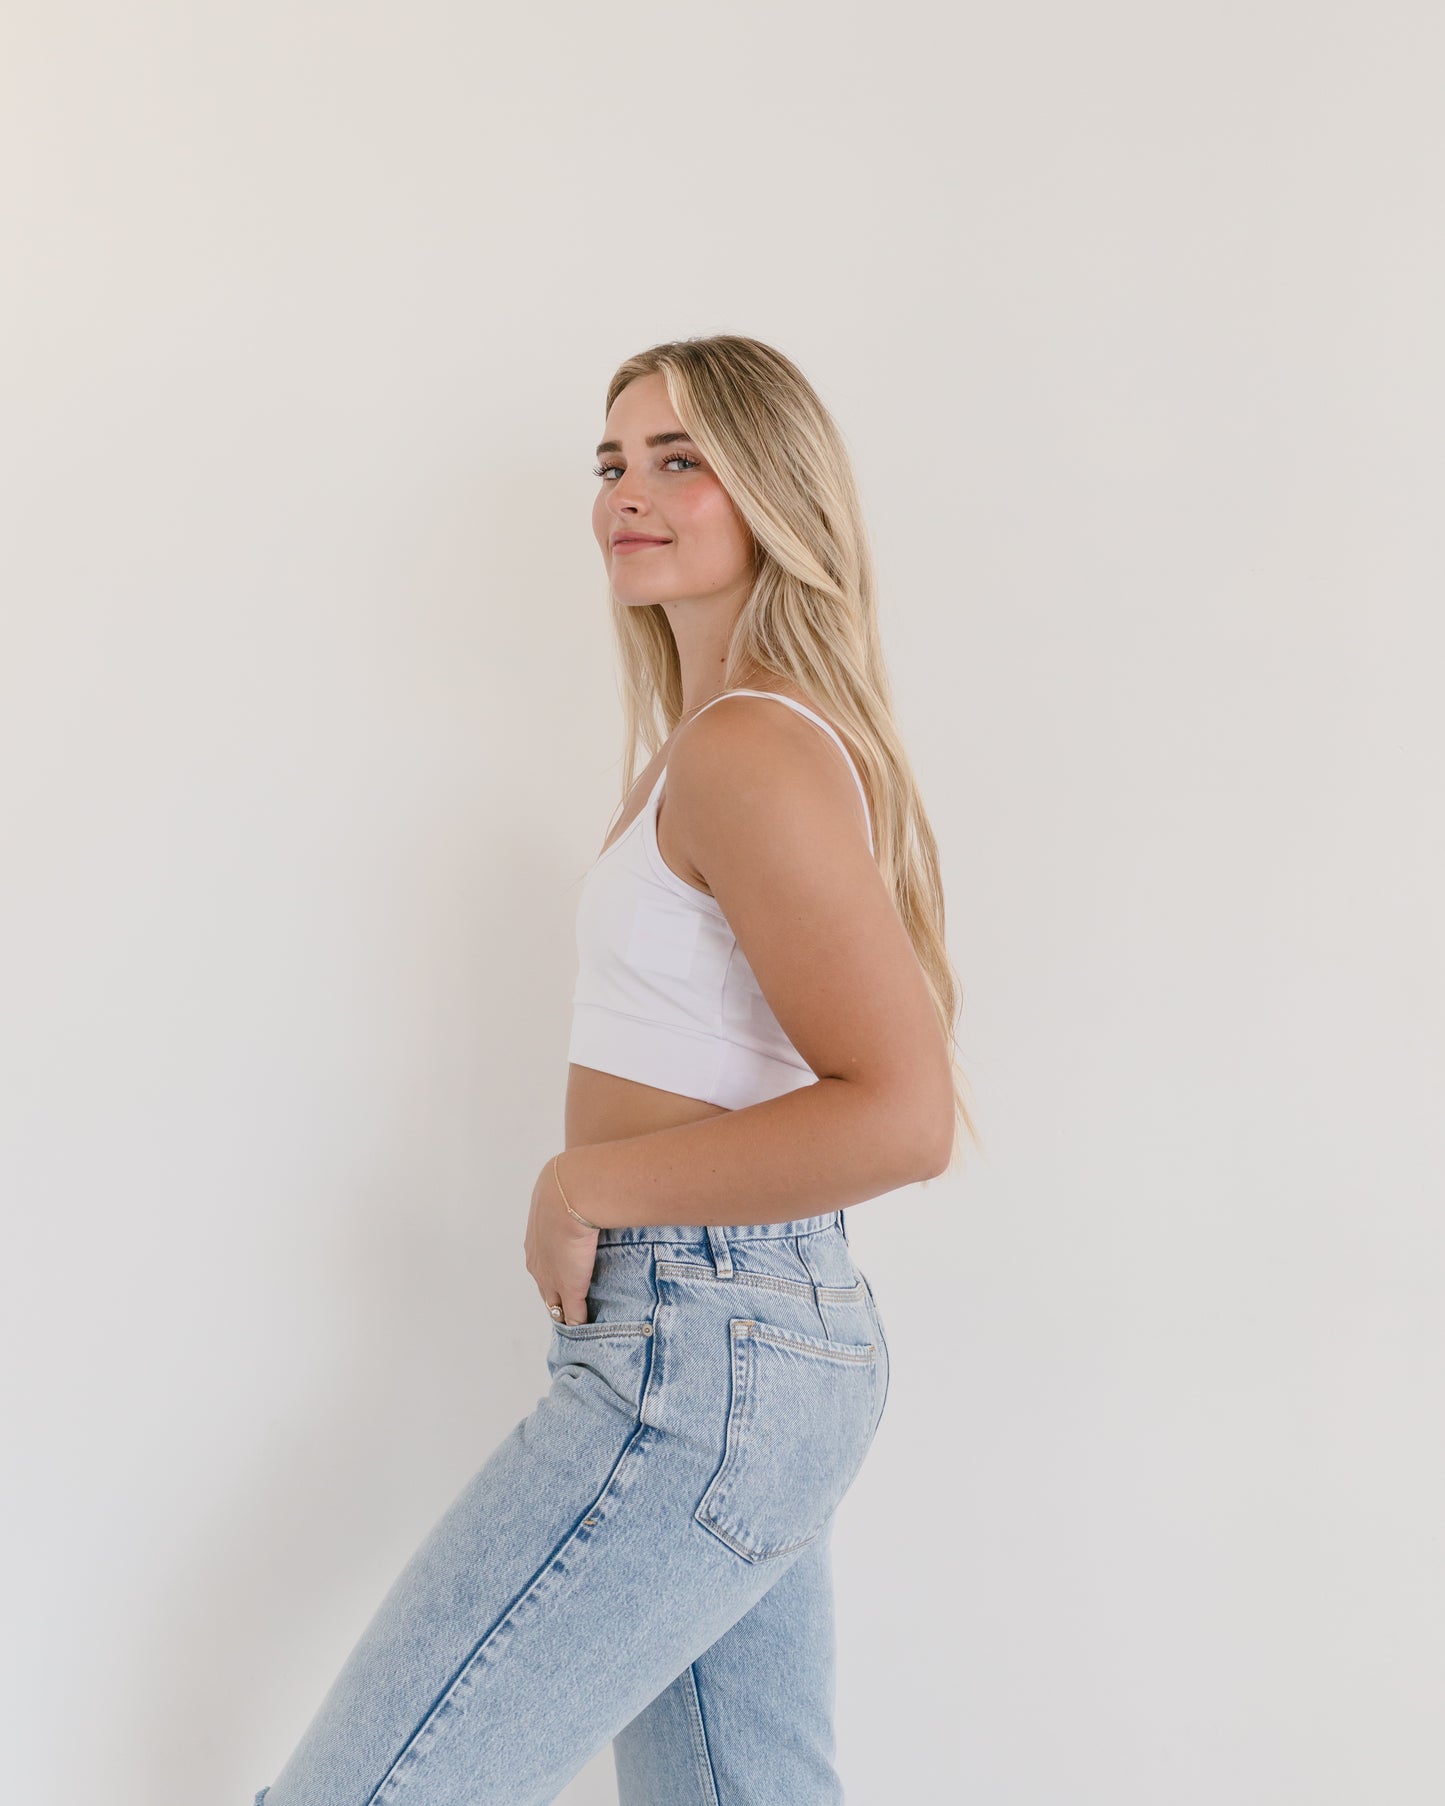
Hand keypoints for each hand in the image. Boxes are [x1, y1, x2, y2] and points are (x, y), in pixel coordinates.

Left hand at [525, 1155, 598, 1325]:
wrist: (571, 1193)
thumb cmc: (571, 1186)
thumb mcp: (564, 1193)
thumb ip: (572, 1200)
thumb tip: (584, 1189)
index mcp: (534, 1244)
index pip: (542, 1269)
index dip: (554, 1276)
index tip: (566, 1280)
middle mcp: (538, 1264)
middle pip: (546, 1291)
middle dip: (558, 1297)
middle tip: (572, 1305)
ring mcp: (553, 1278)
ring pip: (556, 1304)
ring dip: (568, 1310)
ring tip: (580, 1318)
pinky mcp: (571, 1289)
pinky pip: (574, 1315)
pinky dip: (581, 1322)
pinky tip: (590, 1327)